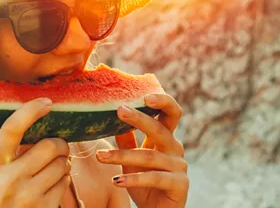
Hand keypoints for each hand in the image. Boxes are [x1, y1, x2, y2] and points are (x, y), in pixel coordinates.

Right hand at [0, 98, 71, 207]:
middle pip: (49, 146)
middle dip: (60, 143)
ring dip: (64, 163)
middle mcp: (10, 179)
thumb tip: (38, 125)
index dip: (30, 111)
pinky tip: (52, 185)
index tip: (46, 102)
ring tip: (54, 168)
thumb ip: (9, 155)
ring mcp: (28, 196)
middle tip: (59, 146)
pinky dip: (63, 180)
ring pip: (62, 164)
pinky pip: (65, 183)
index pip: (11, 129)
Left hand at [97, 93, 188, 207]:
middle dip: (140, 118)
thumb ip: (126, 140)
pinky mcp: (180, 184)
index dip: (162, 101)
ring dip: (123, 156)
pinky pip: (155, 178)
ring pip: (151, 156)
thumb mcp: (132, 160)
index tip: (144, 95)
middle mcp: (175, 149)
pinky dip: (134, 179)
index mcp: (166, 138)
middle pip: (161, 129)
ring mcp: (179, 167)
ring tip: (100, 157)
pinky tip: (116, 181)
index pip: (170, 113)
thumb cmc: (145, 184)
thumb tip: (112, 114)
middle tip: (120, 110)